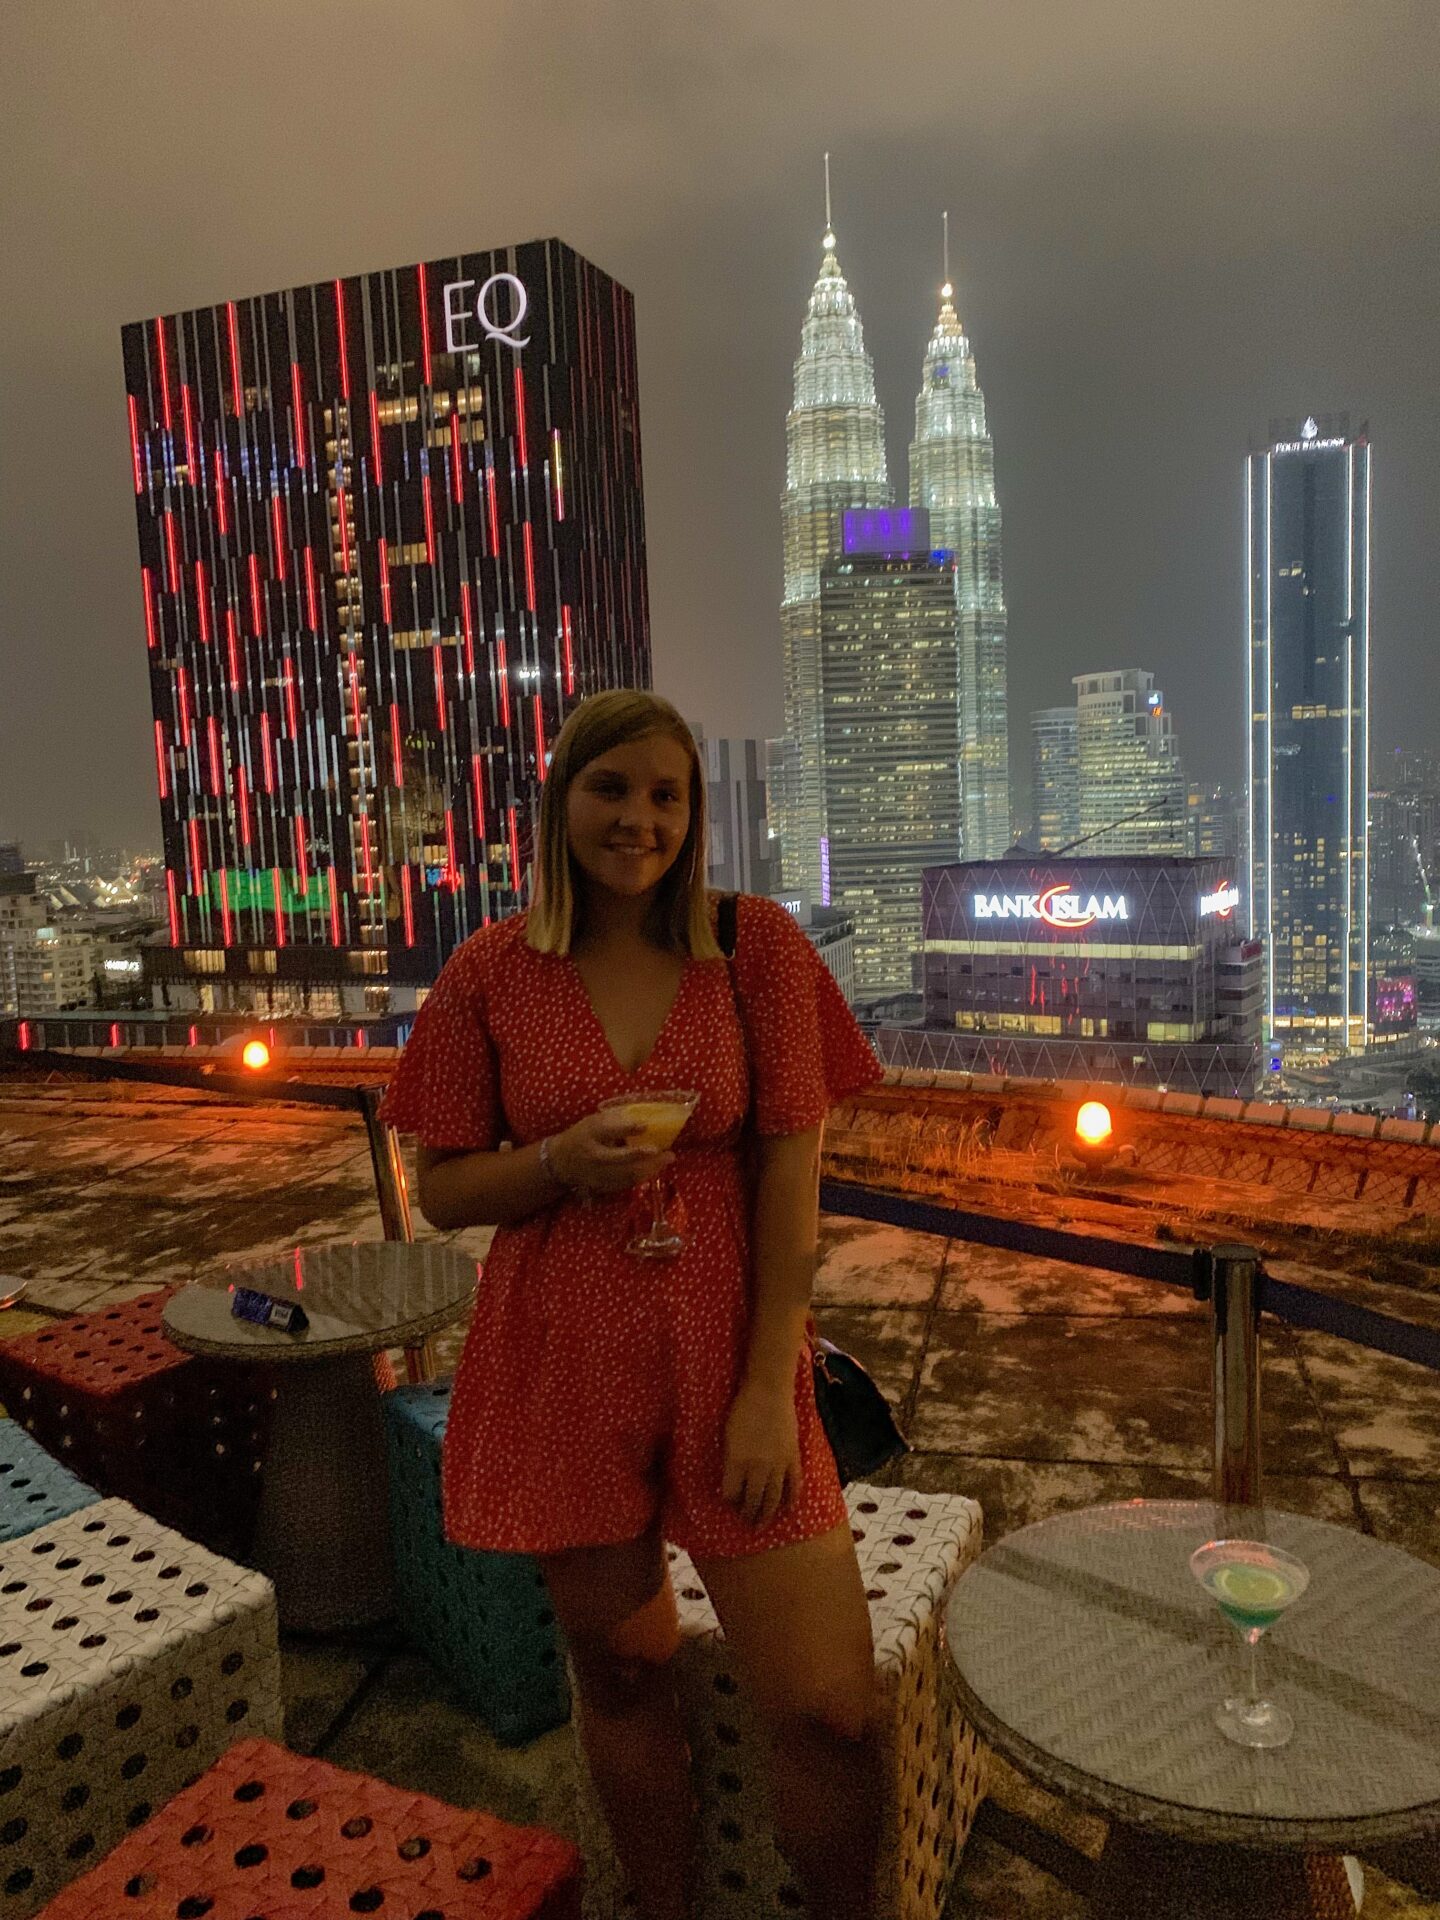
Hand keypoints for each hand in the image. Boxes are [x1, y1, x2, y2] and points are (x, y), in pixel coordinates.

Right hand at [547, 1110, 674, 1197]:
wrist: (561, 1161)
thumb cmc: (582, 1135)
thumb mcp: (593, 1121)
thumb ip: (615, 1120)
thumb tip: (644, 1115)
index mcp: (590, 1134)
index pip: (608, 1130)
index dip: (627, 1128)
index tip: (645, 1125)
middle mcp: (593, 1156)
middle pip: (620, 1158)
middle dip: (644, 1155)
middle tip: (666, 1151)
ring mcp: (597, 1174)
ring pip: (626, 1174)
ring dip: (650, 1168)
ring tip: (666, 1159)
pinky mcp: (602, 1185)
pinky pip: (625, 1183)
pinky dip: (642, 1176)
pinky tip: (654, 1169)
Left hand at [721, 1378, 802, 1529]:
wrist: (769, 1391)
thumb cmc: (742, 1408)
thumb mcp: (727, 1434)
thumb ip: (730, 1459)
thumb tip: (731, 1478)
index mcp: (736, 1461)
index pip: (731, 1493)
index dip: (729, 1501)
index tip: (729, 1503)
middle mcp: (757, 1467)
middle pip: (752, 1500)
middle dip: (748, 1515)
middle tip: (746, 1524)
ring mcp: (778, 1464)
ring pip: (773, 1498)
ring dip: (767, 1514)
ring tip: (762, 1526)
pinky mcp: (793, 1458)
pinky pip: (794, 1485)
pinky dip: (791, 1499)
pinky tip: (788, 1510)